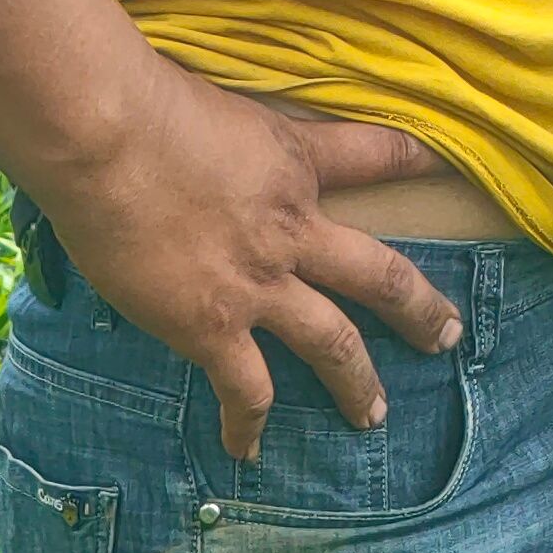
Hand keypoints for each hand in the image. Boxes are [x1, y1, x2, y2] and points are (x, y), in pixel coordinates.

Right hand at [41, 64, 464, 457]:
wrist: (107, 140)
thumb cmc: (142, 104)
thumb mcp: (215, 100)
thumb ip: (225, 132)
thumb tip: (197, 145)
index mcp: (296, 163)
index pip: (376, 157)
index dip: (414, 163)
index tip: (439, 172)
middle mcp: (294, 229)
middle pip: (381, 276)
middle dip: (419, 310)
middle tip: (445, 338)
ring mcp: (259, 284)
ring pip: (333, 344)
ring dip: (358, 384)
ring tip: (373, 414)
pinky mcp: (212, 326)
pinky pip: (245, 389)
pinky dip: (247, 424)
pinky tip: (247, 451)